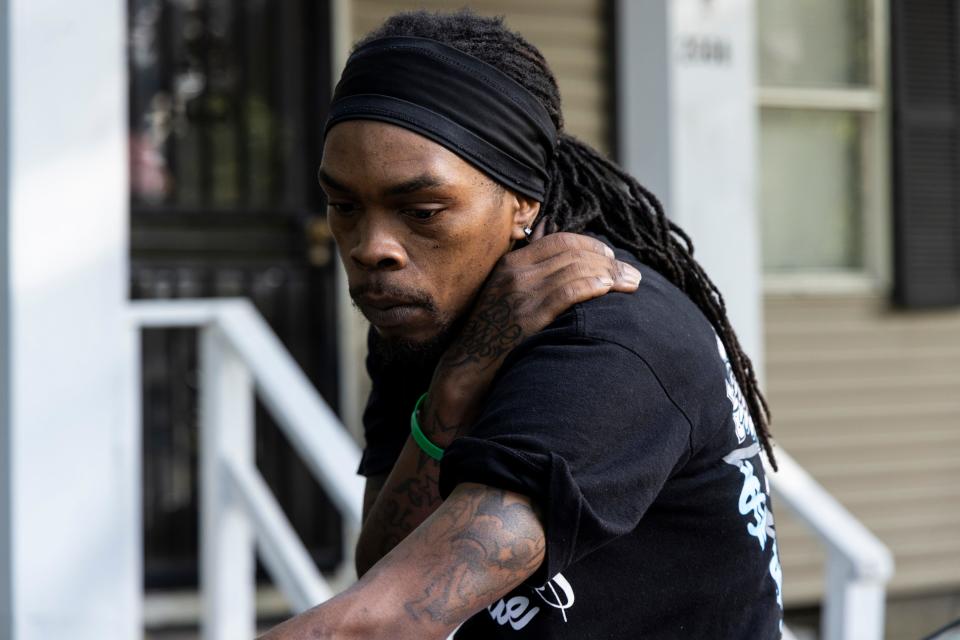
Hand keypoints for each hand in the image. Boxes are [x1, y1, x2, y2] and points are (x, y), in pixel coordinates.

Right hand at [426, 232, 640, 438]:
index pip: (560, 240)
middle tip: (631, 272)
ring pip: (575, 270)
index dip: (591, 245)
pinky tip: (608, 290)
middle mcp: (515, 272)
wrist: (465, 369)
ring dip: (609, 274)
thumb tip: (558, 262)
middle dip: (608, 260)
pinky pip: (567, 292)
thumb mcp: (504, 296)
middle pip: (572, 252)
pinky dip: (591, 287)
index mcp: (510, 263)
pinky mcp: (527, 316)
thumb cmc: (490, 335)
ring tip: (632, 283)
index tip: (611, 256)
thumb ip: (530, 276)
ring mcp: (520, 294)